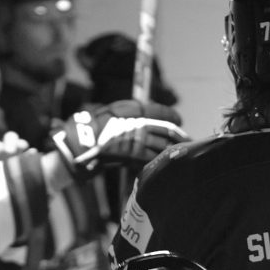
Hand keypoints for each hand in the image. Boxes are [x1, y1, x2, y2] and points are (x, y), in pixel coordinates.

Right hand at [52, 101, 187, 173]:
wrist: (82, 143)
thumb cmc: (95, 126)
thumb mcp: (115, 112)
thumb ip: (133, 115)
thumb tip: (149, 119)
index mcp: (135, 108)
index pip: (162, 111)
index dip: (173, 117)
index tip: (179, 121)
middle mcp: (139, 122)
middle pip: (166, 129)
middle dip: (178, 135)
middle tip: (186, 139)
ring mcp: (138, 139)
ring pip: (162, 145)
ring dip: (173, 149)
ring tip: (180, 152)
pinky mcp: (134, 155)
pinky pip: (152, 157)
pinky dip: (160, 160)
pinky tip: (165, 161)